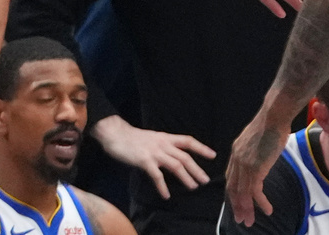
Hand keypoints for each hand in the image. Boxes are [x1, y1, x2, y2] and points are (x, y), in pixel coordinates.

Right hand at [92, 115, 215, 198]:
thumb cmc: (133, 137)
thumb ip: (163, 145)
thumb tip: (174, 156)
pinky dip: (163, 187)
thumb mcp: (152, 137)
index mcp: (165, 137)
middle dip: (197, 169)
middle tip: (205, 180)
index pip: (187, 141)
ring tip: (193, 187)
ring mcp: (154, 152)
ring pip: (175, 166)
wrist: (115, 133)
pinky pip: (157, 176)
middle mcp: (163, 144)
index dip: (201, 148)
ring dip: (186, 178)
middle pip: (185, 157)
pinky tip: (166, 195)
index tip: (213, 155)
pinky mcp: (144, 160)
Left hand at [225, 109, 290, 225]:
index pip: (231, 178)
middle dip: (236, 206)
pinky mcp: (256, 168)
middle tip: (240, 220)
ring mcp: (245, 164)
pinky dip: (260, 203)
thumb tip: (259, 159)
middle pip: (233, 188)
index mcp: (235, 152)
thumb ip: (253, 151)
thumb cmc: (270, 125)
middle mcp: (237, 159)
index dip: (233, 193)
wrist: (274, 116)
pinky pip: (255, 191)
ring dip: (246, 209)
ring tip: (250, 221)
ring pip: (243, 193)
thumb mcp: (256, 140)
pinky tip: (267, 210)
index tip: (236, 204)